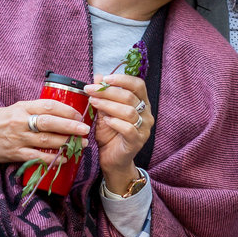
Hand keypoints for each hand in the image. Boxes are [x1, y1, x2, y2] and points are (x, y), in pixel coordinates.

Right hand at [0, 98, 89, 166]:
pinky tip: (66, 158)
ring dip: (67, 143)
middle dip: (71, 127)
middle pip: (50, 122)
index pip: (48, 105)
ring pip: (46, 140)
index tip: (79, 114)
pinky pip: (37, 157)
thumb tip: (61, 112)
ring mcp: (17, 138)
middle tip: (86, 130)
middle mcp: (20, 122)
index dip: (66, 110)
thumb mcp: (14, 109)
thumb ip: (34, 110)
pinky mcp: (14, 154)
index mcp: (22, 107)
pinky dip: (53, 158)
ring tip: (81, 144)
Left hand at [89, 72, 151, 194]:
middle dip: (108, 92)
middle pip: (130, 97)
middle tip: (91, 91)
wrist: (112, 159)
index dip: (122, 79)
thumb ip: (103, 96)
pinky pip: (128, 128)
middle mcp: (146, 114)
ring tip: (94, 103)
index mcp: (141, 104)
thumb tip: (98, 76)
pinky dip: (115, 122)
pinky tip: (105, 121)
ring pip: (129, 111)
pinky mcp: (137, 141)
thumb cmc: (110, 134)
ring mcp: (144, 129)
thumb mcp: (104, 112)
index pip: (138, 85)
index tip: (104, 79)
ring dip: (108, 105)